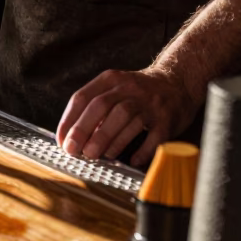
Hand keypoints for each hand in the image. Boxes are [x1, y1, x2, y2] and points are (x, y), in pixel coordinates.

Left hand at [56, 66, 201, 167]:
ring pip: (125, 119)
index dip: (68, 121)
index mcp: (110, 80)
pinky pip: (153, 136)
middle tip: (74, 151)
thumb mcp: (114, 89)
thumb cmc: (138, 93)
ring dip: (108, 140)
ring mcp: (150, 103)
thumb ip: (94, 108)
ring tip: (96, 155)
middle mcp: (129, 88)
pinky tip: (131, 160)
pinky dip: (141, 150)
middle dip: (84, 130)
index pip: (82, 98)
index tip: (62, 141)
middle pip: (101, 107)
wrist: (178, 83)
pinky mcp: (167, 119)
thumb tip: (72, 137)